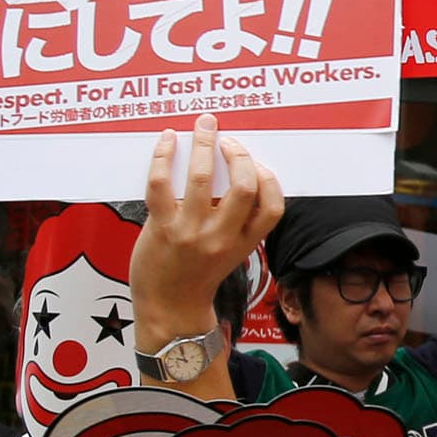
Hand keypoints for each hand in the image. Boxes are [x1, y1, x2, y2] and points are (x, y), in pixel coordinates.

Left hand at [132, 116, 283, 349]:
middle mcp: (221, 237)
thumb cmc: (197, 278)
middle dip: (239, 155)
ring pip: (202, 178)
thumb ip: (236, 222)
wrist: (168, 309)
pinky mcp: (161, 227)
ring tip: (203, 127)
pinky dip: (164, 156)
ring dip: (204, 144)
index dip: (269, 179)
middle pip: (244, 187)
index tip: (256, 163)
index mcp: (244, 243)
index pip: (274, 208)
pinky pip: (161, 184)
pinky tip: (168, 140)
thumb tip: (234, 175)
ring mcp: (191, 232)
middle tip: (228, 141)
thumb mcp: (230, 253)